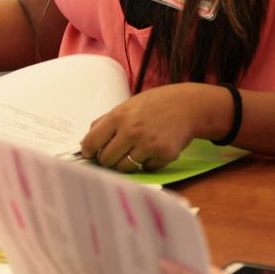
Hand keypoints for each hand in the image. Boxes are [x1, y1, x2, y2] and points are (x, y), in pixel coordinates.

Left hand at [79, 83, 206, 171]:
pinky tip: (154, 149)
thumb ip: (107, 121)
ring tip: (136, 150)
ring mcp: (148, 144)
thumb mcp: (128, 105)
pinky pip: (146, 169)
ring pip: (124, 168)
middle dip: (108, 159)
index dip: (89, 151)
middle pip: (106, 160)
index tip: (90, 154)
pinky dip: (148, 163)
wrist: (188, 106)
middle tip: (116, 153)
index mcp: (119, 116)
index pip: (92, 142)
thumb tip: (86, 142)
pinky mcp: (163, 155)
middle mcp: (131, 131)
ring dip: (127, 163)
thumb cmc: (156, 104)